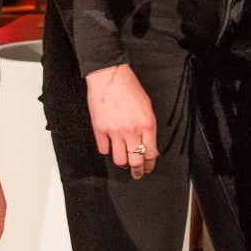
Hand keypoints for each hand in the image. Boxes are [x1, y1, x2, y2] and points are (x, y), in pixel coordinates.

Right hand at [85, 63, 158, 178]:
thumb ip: (148, 128)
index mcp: (147, 125)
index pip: (151, 153)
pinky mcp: (99, 130)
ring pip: (119, 160)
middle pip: (136, 160)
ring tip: (124, 164)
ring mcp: (115, 131)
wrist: (110, 77)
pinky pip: (104, 150)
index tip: (148, 168)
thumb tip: (148, 146)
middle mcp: (132, 131)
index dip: (150, 164)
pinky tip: (111, 149)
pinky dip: (108, 152)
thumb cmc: (130, 88)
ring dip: (123, 164)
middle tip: (137, 174)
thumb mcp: (147, 107)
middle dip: (138, 171)